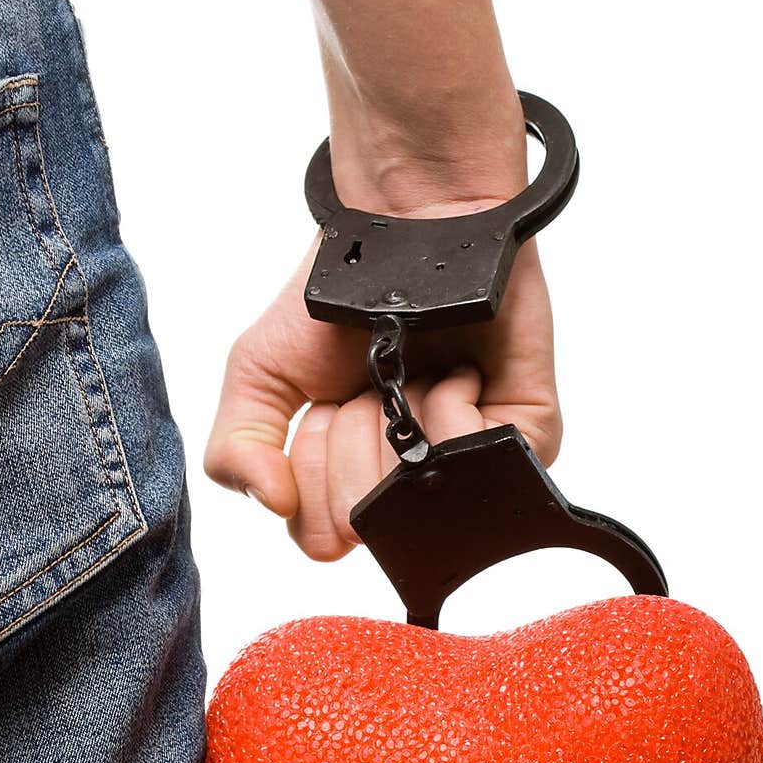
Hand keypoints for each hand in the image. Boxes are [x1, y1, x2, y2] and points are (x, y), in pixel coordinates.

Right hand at [205, 198, 560, 561]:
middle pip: (368, 522)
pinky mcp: (527, 439)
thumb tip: (274, 502)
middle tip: (370, 383)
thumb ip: (235, 449)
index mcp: (349, 486)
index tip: (324, 403)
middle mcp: (409, 488)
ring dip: (398, 421)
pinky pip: (478, 461)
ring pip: (419, 497)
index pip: (322, 537)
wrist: (408, 226)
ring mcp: (470, 469)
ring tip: (411, 374)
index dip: (312, 467)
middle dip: (352, 438)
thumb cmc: (341, 301)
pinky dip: (450, 406)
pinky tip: (453, 372)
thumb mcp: (260, 373)